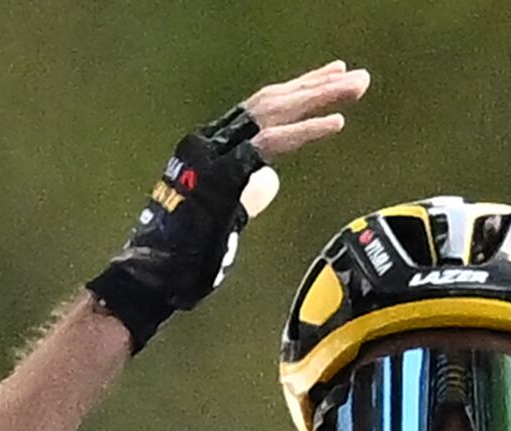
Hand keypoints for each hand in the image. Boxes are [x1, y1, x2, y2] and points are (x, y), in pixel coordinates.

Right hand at [87, 65, 359, 345]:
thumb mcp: (223, 219)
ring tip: (354, 86)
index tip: (331, 80)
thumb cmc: (185, 258)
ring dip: (318, 97)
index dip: (297, 93)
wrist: (153, 276)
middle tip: (357, 76)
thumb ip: (245, 196)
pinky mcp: (224, 173)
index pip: (261, 110)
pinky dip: (305, 132)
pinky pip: (271, 144)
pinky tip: (336, 123)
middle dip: (316, 86)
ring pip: (274, 111)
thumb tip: (268, 182)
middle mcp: (211, 140)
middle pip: (271, 101)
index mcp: (211, 148)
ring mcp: (215, 153)